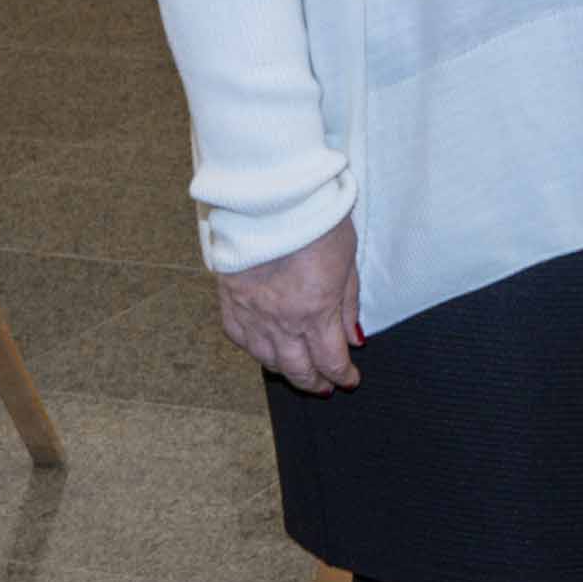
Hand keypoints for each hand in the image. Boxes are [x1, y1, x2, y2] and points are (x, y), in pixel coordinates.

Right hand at [217, 213, 359, 392]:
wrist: (270, 195)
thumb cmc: (314, 220)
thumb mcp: (347, 261)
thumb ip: (347, 304)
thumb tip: (352, 338)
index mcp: (315, 311)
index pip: (330, 361)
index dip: (341, 376)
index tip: (348, 379)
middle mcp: (281, 320)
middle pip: (298, 369)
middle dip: (314, 382)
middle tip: (324, 386)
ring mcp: (251, 312)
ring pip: (267, 359)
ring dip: (285, 370)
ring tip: (297, 372)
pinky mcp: (230, 299)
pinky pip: (240, 337)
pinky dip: (255, 349)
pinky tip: (265, 349)